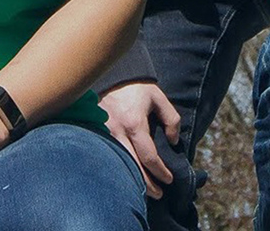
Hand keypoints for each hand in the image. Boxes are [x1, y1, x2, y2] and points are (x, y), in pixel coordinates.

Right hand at [100, 81, 181, 197]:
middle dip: (147, 185)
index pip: (149, 157)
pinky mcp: (96, 135)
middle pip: (133, 167)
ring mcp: (103, 135)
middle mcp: (117, 132)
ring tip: (144, 191)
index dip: (160, 171)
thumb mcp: (159, 98)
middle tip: (159, 194)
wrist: (109, 76)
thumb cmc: (136, 88)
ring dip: (132, 181)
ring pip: (119, 165)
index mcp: (134, 123)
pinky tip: (126, 177)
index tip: (169, 179)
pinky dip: (118, 170)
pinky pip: (108, 158)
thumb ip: (171, 119)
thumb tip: (174, 141)